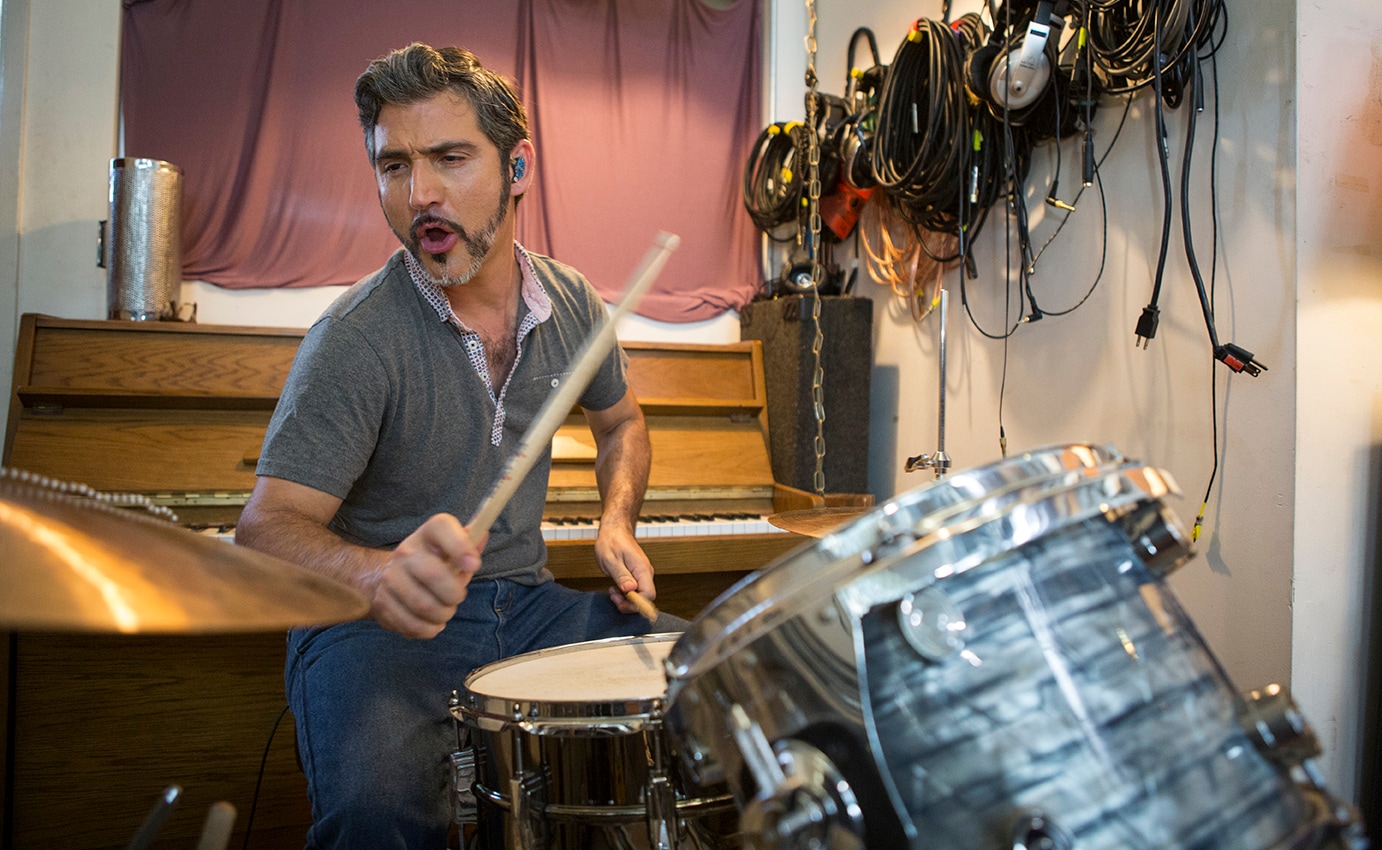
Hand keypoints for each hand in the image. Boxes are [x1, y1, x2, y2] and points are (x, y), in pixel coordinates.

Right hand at [368, 513, 483, 638]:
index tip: (474, 565)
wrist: (385, 578)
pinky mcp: (382, 602)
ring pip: (424, 606)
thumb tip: (483, 536)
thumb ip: (469, 544)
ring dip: (443, 615)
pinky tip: (430, 623)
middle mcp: (405, 552)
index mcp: (427, 534)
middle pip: (434, 575)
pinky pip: (412, 624)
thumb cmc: (431, 564)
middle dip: (454, 594)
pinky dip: (428, 629)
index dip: (460, 546)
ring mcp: (390, 577)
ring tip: (444, 612)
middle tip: (457, 598)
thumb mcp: (450, 550)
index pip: (441, 527)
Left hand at [593, 523, 654, 614]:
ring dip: (626, 599)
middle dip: (629, 603)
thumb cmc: (612, 542)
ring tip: (612, 591)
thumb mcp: (611, 560)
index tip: (620, 602)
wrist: (614, 531)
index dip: (636, 604)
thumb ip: (621, 575)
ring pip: (640, 596)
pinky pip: (636, 591)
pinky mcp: (638, 576)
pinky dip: (625, 594)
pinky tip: (616, 588)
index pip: (648, 595)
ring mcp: (642, 575)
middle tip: (613, 596)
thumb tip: (630, 589)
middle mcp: (646, 574)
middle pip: (645, 599)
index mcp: (642, 569)